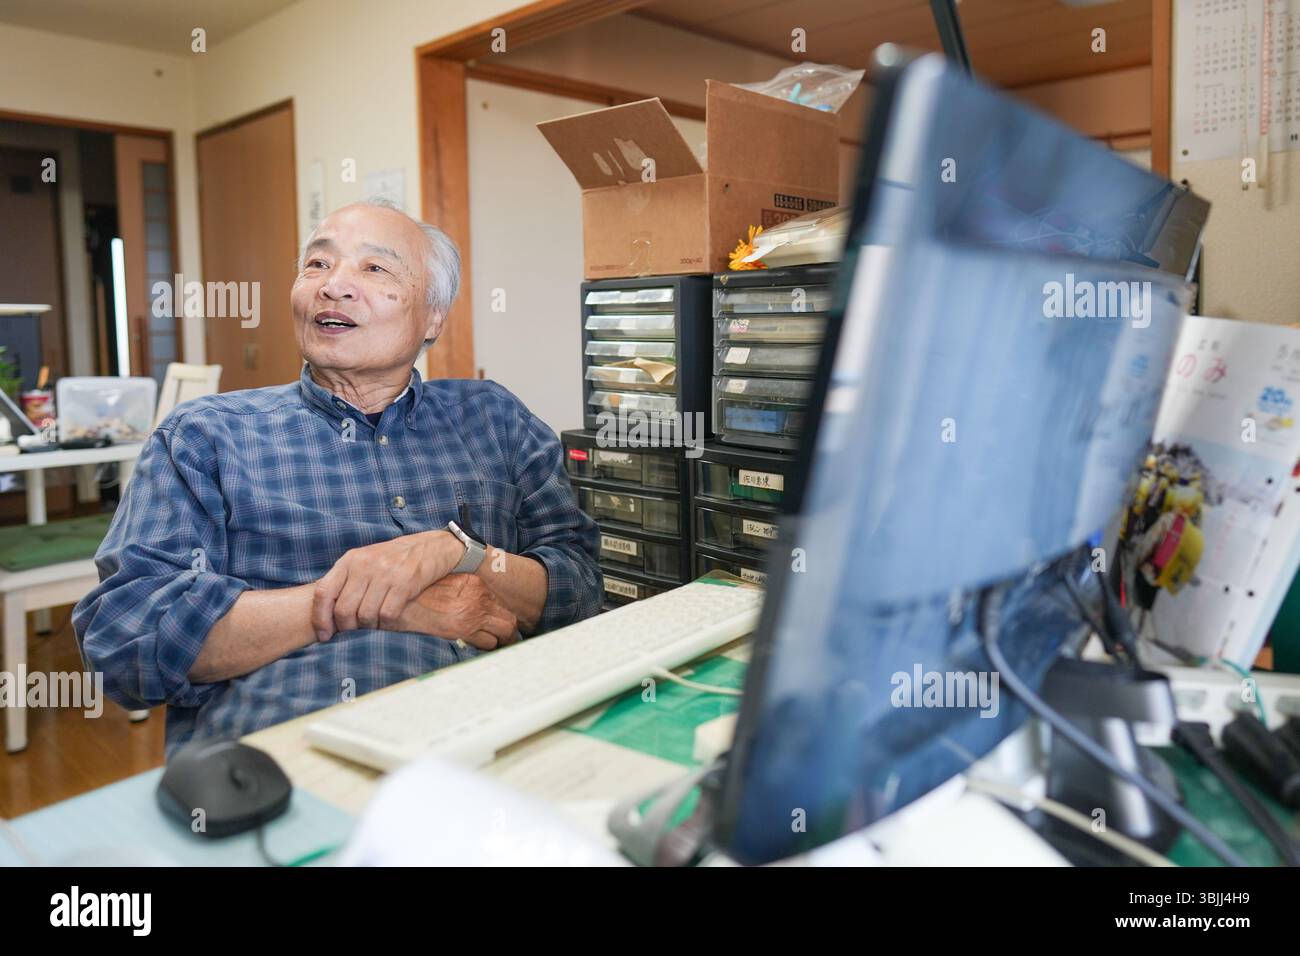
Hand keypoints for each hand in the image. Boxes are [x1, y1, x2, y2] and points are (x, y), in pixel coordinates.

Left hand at [312, 530, 460, 638]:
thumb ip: (347, 580)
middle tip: (354, 633)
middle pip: (343, 609)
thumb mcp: (366, 561)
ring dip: (369, 628)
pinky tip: (389, 620)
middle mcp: (364, 565)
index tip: (325, 634)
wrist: (432, 546)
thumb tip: (327, 613)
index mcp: (350, 560)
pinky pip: (387, 615)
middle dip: (347, 628)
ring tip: (374, 625)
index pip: (323, 592)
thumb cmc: (395, 558)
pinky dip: (386, 625)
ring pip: (365, 616)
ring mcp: (385, 574)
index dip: (320, 618)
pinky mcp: (405, 583)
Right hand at [395, 574, 518, 649]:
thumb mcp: (444, 584)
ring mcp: (473, 615)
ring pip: (503, 633)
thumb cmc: (418, 594)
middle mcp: (479, 597)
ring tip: (496, 648)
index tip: (499, 624)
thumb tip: (474, 604)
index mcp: (475, 583)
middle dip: (509, 632)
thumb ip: (463, 592)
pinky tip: (480, 650)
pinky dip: (486, 648)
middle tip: (506, 641)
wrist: (399, 602)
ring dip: (500, 642)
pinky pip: (487, 644)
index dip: (501, 616)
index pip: (500, 603)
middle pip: (508, 619)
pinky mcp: (464, 631)